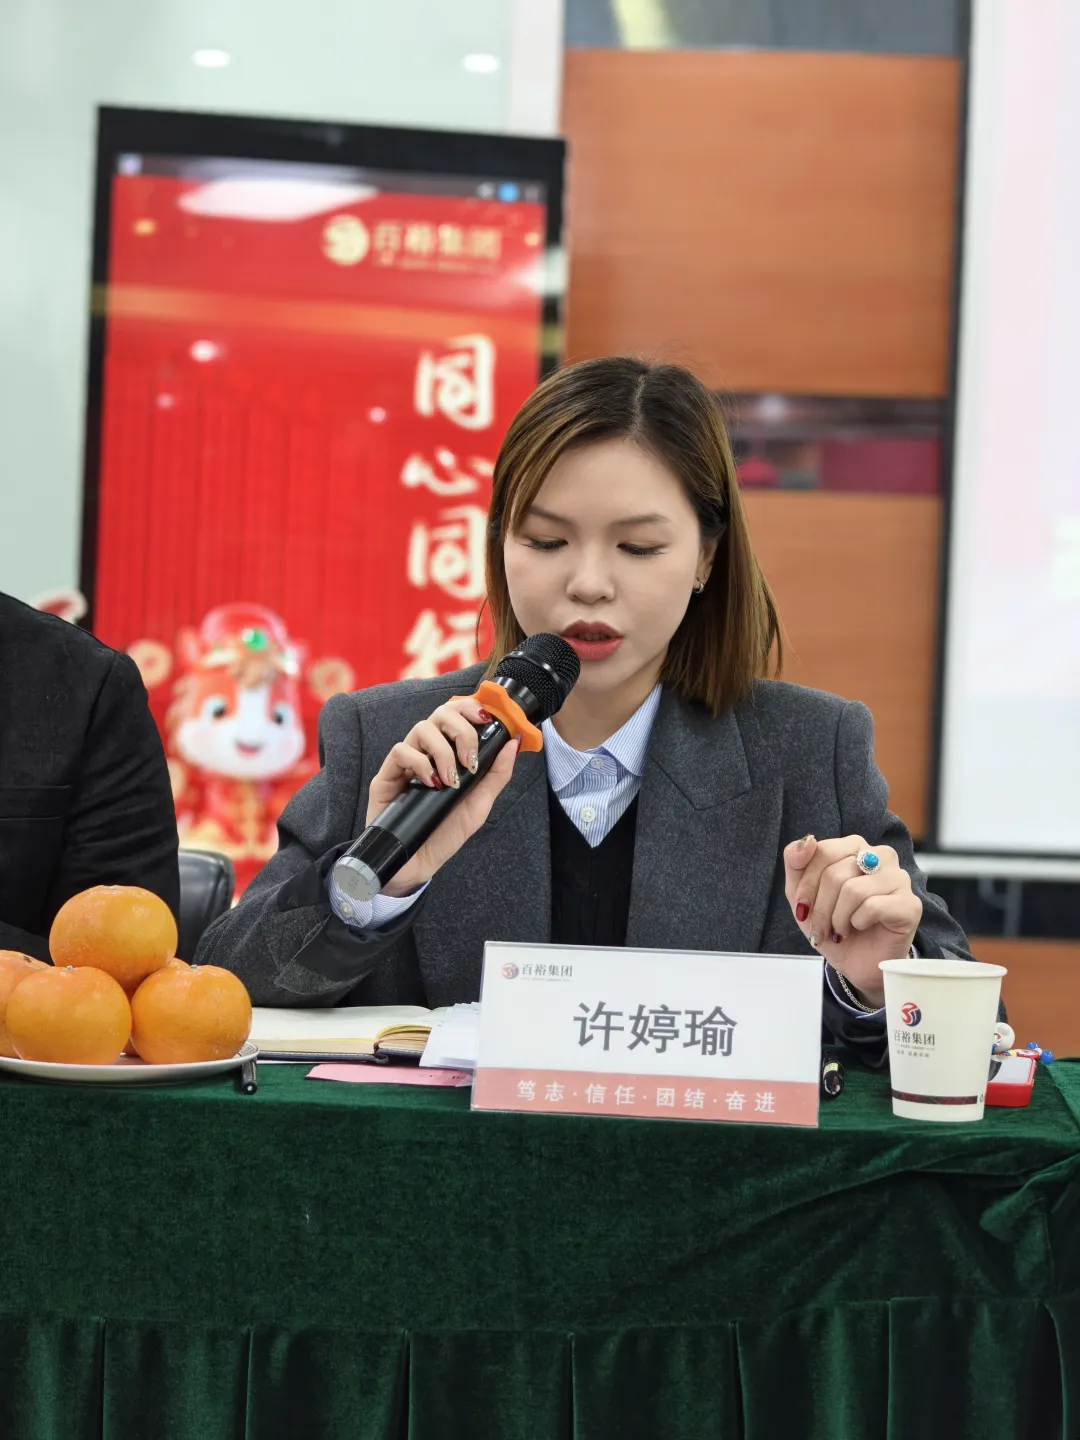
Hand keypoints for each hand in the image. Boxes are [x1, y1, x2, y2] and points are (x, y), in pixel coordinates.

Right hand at [366, 697, 518, 896]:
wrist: (418, 864)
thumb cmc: (446, 833)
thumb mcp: (479, 805)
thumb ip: (496, 774)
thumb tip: (513, 742)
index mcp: (449, 753)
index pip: (456, 714)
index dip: (470, 707)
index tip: (487, 719)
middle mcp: (427, 752)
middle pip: (440, 714)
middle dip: (460, 729)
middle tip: (468, 758)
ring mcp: (406, 762)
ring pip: (421, 728)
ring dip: (442, 751)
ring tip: (450, 780)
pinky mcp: (386, 776)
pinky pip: (400, 751)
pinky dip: (419, 762)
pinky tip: (431, 783)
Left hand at [783, 834, 921, 1007]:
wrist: (857, 962)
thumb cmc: (832, 924)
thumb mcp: (801, 893)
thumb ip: (796, 861)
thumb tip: (808, 840)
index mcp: (855, 847)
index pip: (823, 851)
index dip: (807, 884)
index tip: (803, 908)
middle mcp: (881, 856)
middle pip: (835, 873)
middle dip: (820, 908)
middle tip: (821, 928)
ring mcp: (899, 878)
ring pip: (853, 890)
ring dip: (838, 918)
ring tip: (840, 930)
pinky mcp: (910, 904)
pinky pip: (873, 906)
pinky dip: (858, 922)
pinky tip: (861, 927)